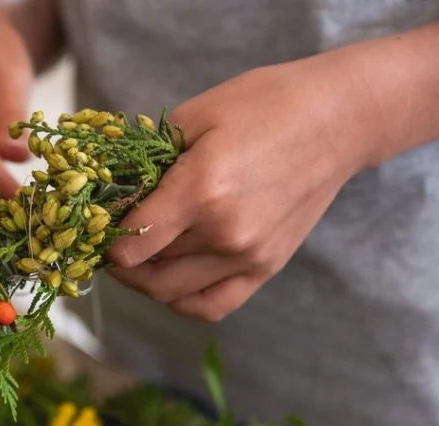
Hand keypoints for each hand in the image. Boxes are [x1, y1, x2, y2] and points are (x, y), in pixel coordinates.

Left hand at [107, 55, 375, 321]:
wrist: (338, 120)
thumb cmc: (264, 105)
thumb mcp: (194, 116)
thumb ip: (146, 162)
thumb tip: (109, 196)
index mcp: (201, 191)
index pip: (130, 245)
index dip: (105, 239)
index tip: (100, 224)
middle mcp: (224, 234)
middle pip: (147, 271)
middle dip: (120, 258)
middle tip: (113, 237)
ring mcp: (248, 257)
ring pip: (171, 294)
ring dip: (145, 280)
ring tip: (140, 255)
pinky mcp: (266, 268)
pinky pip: (210, 306)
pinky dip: (180, 300)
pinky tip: (170, 279)